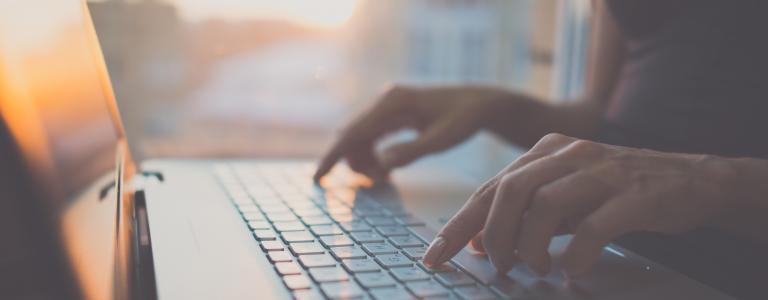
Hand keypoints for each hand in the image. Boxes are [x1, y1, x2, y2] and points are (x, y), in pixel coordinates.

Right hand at [313, 84, 540, 180]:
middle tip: (380, 183)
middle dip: (355, 163)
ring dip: (364, 161)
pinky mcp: (392, 113)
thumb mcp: (442, 140)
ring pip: (359, 138)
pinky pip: (371, 136)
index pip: (353, 133)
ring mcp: (387, 106)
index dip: (333, 157)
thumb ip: (411, 151)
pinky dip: (372, 154)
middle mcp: (385, 101)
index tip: (317, 179)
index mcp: (393, 103)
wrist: (480, 104)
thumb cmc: (464, 120)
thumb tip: (382, 163)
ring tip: (386, 178)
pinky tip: (386, 169)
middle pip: (352, 136)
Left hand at [423, 133, 737, 276]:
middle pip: (510, 190)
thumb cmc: (619, 191)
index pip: (490, 188)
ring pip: (546, 204)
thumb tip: (478, 241)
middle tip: (497, 265)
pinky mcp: (635, 194)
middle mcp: (569, 155)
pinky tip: (573, 270)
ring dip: (530, 243)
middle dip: (492, 234)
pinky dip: (577, 252)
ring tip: (536, 268)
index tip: (435, 255)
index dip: (459, 224)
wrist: (692, 179)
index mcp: (545, 151)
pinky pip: (595, 224)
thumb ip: (523, 214)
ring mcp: (602, 172)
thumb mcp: (565, 195)